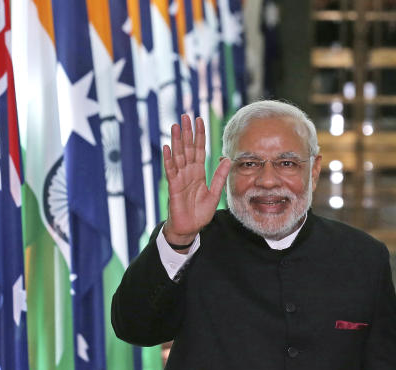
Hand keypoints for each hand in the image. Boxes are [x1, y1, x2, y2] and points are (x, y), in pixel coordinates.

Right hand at [161, 114, 230, 245]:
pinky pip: (171, 171)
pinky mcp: (173, 187)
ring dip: (176, 141)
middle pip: (187, 149)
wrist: (190, 229)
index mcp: (198, 173)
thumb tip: (227, 159)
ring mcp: (180, 179)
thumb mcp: (214, 193)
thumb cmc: (200, 212)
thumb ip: (220, 176)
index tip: (200, 120)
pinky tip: (167, 147)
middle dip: (187, 132)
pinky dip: (169, 159)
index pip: (199, 150)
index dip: (199, 136)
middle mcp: (188, 173)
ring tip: (175, 125)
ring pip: (178, 156)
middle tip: (186, 115)